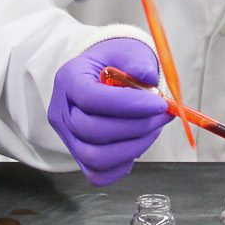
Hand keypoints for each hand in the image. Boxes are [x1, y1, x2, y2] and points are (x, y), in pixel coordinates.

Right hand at [47, 39, 172, 185]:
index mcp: (69, 78)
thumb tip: (149, 79)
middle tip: (162, 114)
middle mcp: (61, 110)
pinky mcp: (78, 155)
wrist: (103, 73)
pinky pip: (98, 174)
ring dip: (133, 146)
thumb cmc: (115, 62)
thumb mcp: (127, 50)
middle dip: (136, 126)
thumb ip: (138, 61)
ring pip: (95, 157)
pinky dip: (123, 164)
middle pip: (93, 130)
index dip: (128, 105)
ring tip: (153, 128)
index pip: (92, 98)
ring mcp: (67, 136)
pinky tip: (138, 143)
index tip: (159, 104)